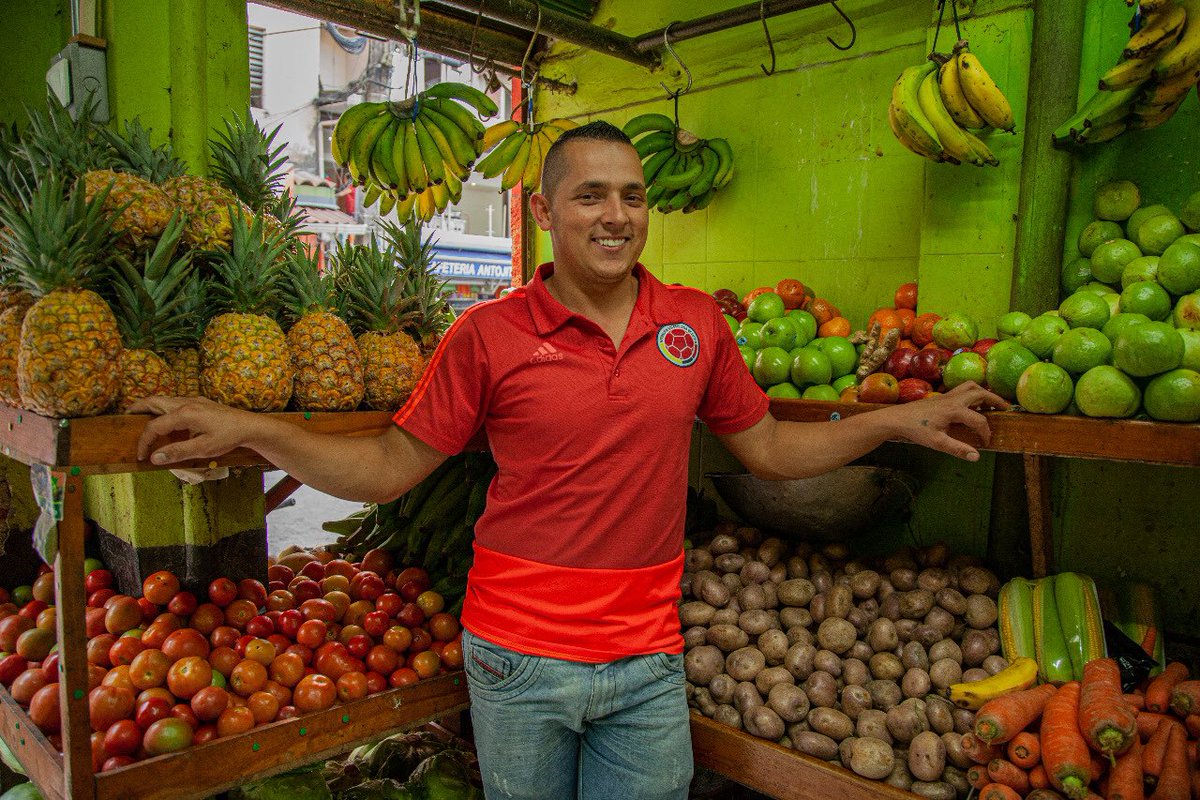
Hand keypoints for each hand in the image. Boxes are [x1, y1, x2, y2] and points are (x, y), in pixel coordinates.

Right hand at [128, 396, 253, 465]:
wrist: (250, 426)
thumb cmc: (228, 437)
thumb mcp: (203, 449)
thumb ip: (177, 452)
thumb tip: (154, 457)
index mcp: (184, 414)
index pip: (154, 427)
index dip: (144, 442)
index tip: (141, 456)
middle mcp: (186, 403)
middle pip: (154, 401)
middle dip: (138, 408)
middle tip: (126, 417)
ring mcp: (194, 401)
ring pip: (165, 400)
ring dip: (151, 407)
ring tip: (141, 416)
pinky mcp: (201, 403)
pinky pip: (176, 402)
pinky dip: (164, 408)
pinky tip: (167, 420)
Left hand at [884, 381, 1008, 460]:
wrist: (897, 419)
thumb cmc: (916, 430)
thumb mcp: (936, 443)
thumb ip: (957, 449)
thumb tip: (976, 457)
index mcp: (954, 410)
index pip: (979, 420)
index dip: (985, 433)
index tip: (985, 444)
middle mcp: (953, 399)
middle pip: (981, 393)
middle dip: (995, 400)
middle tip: (1006, 408)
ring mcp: (947, 396)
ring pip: (971, 386)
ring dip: (984, 393)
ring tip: (991, 404)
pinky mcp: (942, 397)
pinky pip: (962, 389)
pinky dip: (972, 393)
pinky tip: (972, 405)